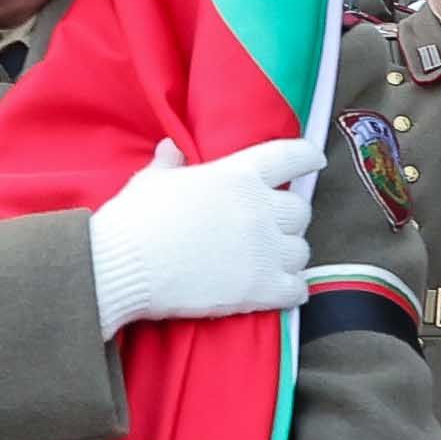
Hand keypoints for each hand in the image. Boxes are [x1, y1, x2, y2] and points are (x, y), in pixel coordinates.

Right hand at [91, 138, 315, 332]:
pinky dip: (293, 290)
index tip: (315, 159)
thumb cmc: (136, 218)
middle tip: (274, 226)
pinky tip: (285, 291)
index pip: (290, 156)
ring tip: (273, 260)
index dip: (307, 156)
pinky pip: (297, 289)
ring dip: (290, 254)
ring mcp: (264, 250)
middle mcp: (260, 209)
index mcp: (238, 175)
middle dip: (290, 218)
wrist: (125, 265)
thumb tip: (172, 148)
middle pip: (300, 211)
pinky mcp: (261, 289)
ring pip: (301, 251)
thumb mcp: (152, 181)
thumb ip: (170, 164)